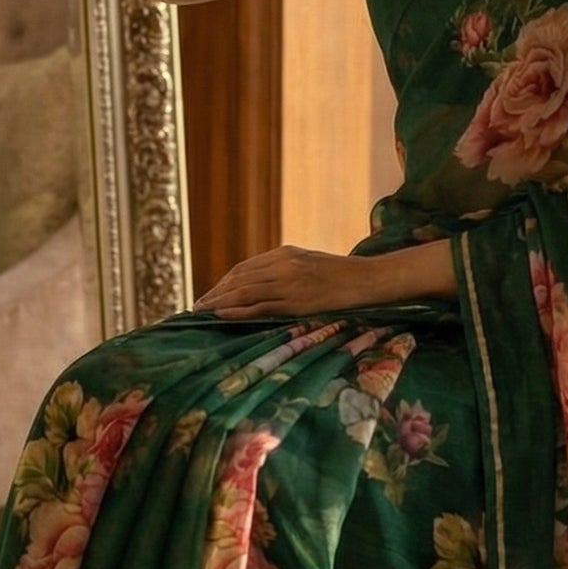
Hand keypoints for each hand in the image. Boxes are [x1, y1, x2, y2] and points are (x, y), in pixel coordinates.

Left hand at [197, 245, 384, 320]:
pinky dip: (238, 310)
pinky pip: (261, 306)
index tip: (210, 295)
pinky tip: (222, 315)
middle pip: (239, 279)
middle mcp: (283, 264)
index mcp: (285, 253)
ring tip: (202, 313)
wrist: (370, 280)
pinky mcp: (298, 300)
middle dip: (215, 293)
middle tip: (197, 307)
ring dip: (219, 302)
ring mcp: (290, 282)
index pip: (244, 269)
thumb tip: (263, 286)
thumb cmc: (344, 276)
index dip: (223, 283)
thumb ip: (287, 271)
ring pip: (244, 291)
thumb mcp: (310, 265)